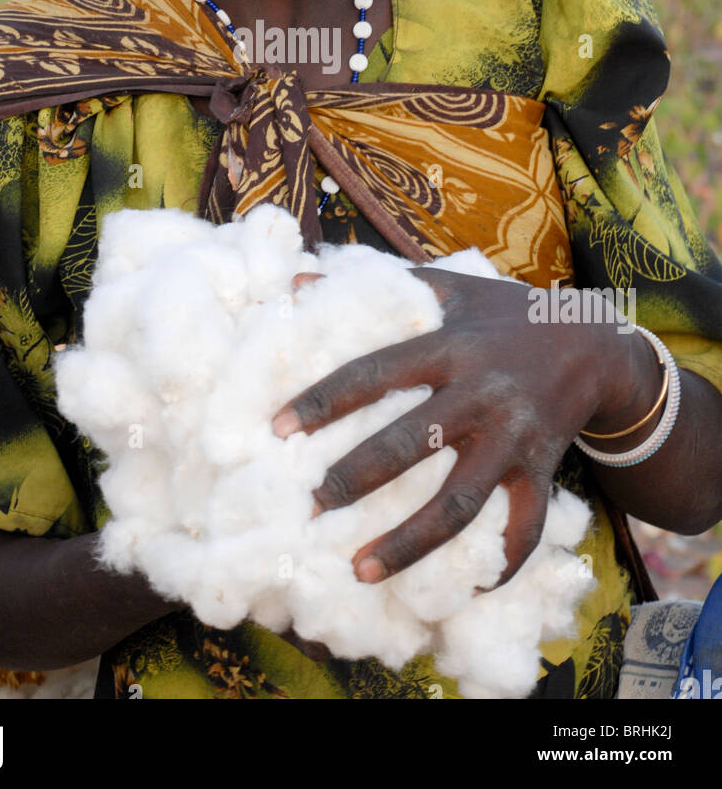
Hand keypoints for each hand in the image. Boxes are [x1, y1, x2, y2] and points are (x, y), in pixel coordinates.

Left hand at [272, 266, 655, 589]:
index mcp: (450, 347)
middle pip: (410, 444)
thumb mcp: (448, 286)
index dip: (324, 401)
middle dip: (354, 478)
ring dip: (408, 542)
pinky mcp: (542, 470)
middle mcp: (480, 394)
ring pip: (458, 503)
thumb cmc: (505, 314)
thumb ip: (378, 284)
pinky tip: (464, 594)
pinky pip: (523, 529)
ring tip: (360, 571)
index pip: (374, 373)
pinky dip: (499, 565)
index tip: (277, 429)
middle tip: (309, 507)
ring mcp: (513, 438)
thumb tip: (297, 279)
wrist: (595, 341)